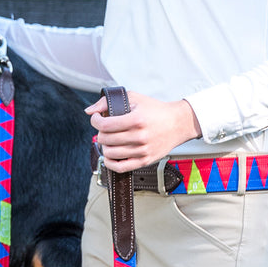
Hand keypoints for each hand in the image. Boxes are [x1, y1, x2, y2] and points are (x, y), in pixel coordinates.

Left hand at [85, 92, 201, 172]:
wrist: (178, 123)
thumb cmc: (156, 110)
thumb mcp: (134, 98)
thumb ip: (108, 102)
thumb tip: (89, 111)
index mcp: (136, 120)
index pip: (105, 124)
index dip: (95, 121)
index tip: (97, 118)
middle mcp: (139, 136)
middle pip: (105, 139)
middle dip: (101, 132)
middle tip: (106, 128)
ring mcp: (142, 150)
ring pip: (110, 153)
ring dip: (105, 146)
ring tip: (109, 140)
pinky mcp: (144, 161)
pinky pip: (120, 168)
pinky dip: (110, 163)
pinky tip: (110, 155)